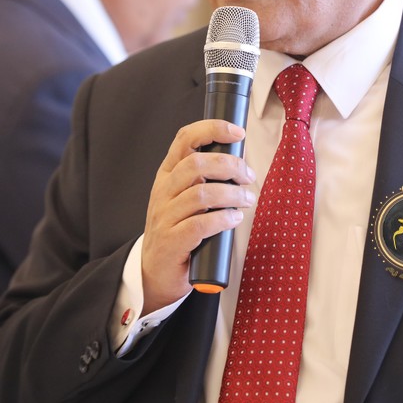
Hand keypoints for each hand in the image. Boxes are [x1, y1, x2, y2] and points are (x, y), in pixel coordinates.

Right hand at [140, 120, 256, 313]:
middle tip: (248, 176)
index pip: (185, 139)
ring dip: (232, 194)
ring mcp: (165, 217)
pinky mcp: (171, 241)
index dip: (212, 130)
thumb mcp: (185, 199)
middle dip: (229, 165)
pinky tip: (235, 219)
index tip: (238, 133)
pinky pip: (199, 225)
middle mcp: (163, 191)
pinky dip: (222, 219)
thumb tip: (241, 163)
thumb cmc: (177, 231)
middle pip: (196, 165)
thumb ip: (205, 180)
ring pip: (200, 194)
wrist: (153, 273)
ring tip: (247, 199)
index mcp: (167, 175)